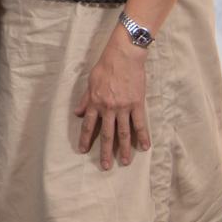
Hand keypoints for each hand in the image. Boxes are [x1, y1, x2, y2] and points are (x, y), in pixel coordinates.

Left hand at [73, 32, 151, 169]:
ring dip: (124, 149)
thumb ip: (85, 99)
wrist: (124, 56)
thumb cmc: (106, 66)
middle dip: (104, 151)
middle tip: (105, 166)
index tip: (83, 150)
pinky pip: (140, 124)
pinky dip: (143, 136)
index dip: (85, 138)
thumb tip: (77, 113)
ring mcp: (124, 107)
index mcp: (95, 102)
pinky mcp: (137, 104)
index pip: (88, 125)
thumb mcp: (90, 82)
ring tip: (124, 162)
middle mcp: (108, 107)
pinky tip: (145, 147)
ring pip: (123, 133)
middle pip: (106, 134)